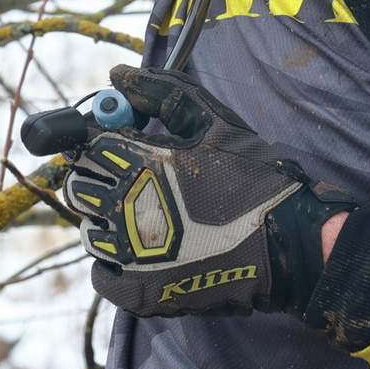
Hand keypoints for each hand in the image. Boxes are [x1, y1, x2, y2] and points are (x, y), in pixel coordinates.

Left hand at [29, 65, 347, 318]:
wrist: (290, 245)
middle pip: (80, 188)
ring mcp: (132, 255)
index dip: (97, 141)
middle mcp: (127, 208)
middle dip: (98, 179)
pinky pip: (102, 276)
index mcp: (141, 163)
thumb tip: (117, 75)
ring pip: (89, 231)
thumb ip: (161, 93)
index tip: (115, 144)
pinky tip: (142, 251)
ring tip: (144, 216)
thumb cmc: (254, 178)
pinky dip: (114, 263)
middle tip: (129, 181)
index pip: (87, 145)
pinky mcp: (142, 293)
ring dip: (108, 221)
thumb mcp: (214, 122)